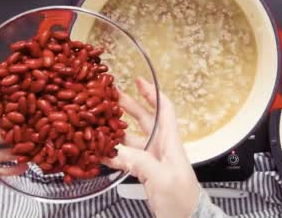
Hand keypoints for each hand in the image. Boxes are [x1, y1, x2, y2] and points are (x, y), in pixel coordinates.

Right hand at [103, 78, 199, 217]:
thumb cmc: (183, 201)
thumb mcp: (162, 179)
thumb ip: (140, 162)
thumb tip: (114, 149)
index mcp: (170, 142)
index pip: (164, 109)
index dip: (152, 93)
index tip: (138, 80)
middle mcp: (161, 147)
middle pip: (144, 119)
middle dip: (128, 106)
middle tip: (110, 97)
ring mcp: (153, 160)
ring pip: (132, 139)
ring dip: (116, 129)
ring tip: (99, 121)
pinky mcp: (145, 173)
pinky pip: (127, 158)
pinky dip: (114, 153)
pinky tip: (100, 152)